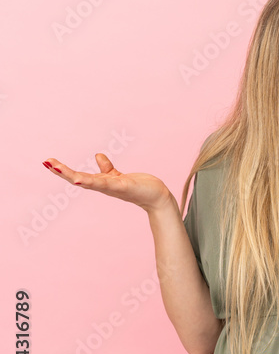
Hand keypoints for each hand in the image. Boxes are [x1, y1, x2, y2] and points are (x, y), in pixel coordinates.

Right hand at [42, 153, 173, 211]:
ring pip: (90, 181)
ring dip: (73, 176)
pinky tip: (80, 181)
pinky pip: (106, 183)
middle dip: (62, 172)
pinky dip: (93, 182)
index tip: (48, 162)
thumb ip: (107, 168)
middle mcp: (104, 187)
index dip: (64, 170)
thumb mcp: (118, 176)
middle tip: (46, 163)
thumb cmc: (139, 187)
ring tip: (58, 168)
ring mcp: (113, 188)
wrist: (157, 197)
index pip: (78, 176)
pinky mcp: (124, 186)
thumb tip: (97, 155)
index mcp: (102, 183)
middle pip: (79, 179)